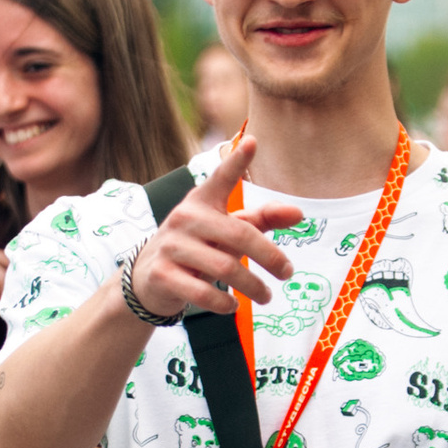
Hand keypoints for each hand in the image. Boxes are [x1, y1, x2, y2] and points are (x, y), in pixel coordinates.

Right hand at [126, 135, 302, 319]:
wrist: (148, 278)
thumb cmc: (198, 247)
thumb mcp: (226, 230)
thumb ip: (262, 220)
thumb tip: (299, 214)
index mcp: (202, 202)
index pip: (220, 178)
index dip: (236, 160)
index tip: (252, 142)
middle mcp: (185, 218)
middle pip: (239, 234)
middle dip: (270, 256)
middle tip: (288, 273)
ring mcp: (171, 246)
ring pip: (224, 267)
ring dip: (252, 286)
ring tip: (266, 296)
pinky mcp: (162, 274)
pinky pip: (202, 291)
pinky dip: (223, 302)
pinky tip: (232, 306)